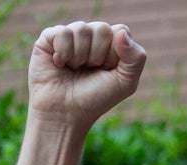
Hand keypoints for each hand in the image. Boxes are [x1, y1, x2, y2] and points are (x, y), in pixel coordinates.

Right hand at [25, 21, 145, 130]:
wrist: (64, 114)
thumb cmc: (94, 100)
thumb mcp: (125, 83)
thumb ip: (137, 57)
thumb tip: (121, 32)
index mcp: (110, 43)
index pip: (120, 30)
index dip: (114, 54)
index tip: (106, 71)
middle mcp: (90, 36)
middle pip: (102, 29)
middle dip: (97, 56)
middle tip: (88, 71)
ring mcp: (70, 35)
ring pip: (81, 29)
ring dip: (79, 57)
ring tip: (73, 70)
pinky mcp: (49, 38)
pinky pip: (62, 32)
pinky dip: (63, 53)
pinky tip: (59, 64)